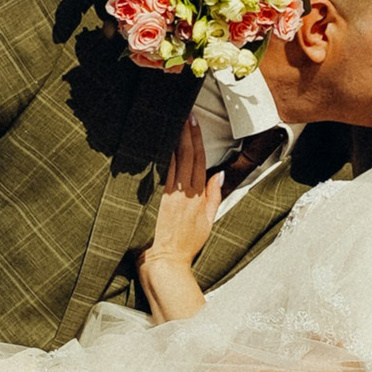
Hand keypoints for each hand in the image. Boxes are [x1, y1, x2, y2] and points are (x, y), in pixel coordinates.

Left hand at [140, 118, 221, 320]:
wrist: (165, 259)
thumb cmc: (186, 243)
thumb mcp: (208, 222)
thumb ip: (214, 197)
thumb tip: (219, 175)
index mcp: (197, 196)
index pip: (198, 160)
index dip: (196, 138)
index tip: (193, 121)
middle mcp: (183, 192)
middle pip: (185, 155)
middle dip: (184, 132)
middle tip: (182, 113)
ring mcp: (167, 194)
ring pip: (170, 160)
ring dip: (169, 139)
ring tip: (167, 120)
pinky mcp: (153, 198)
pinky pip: (156, 172)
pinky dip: (155, 156)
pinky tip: (152, 142)